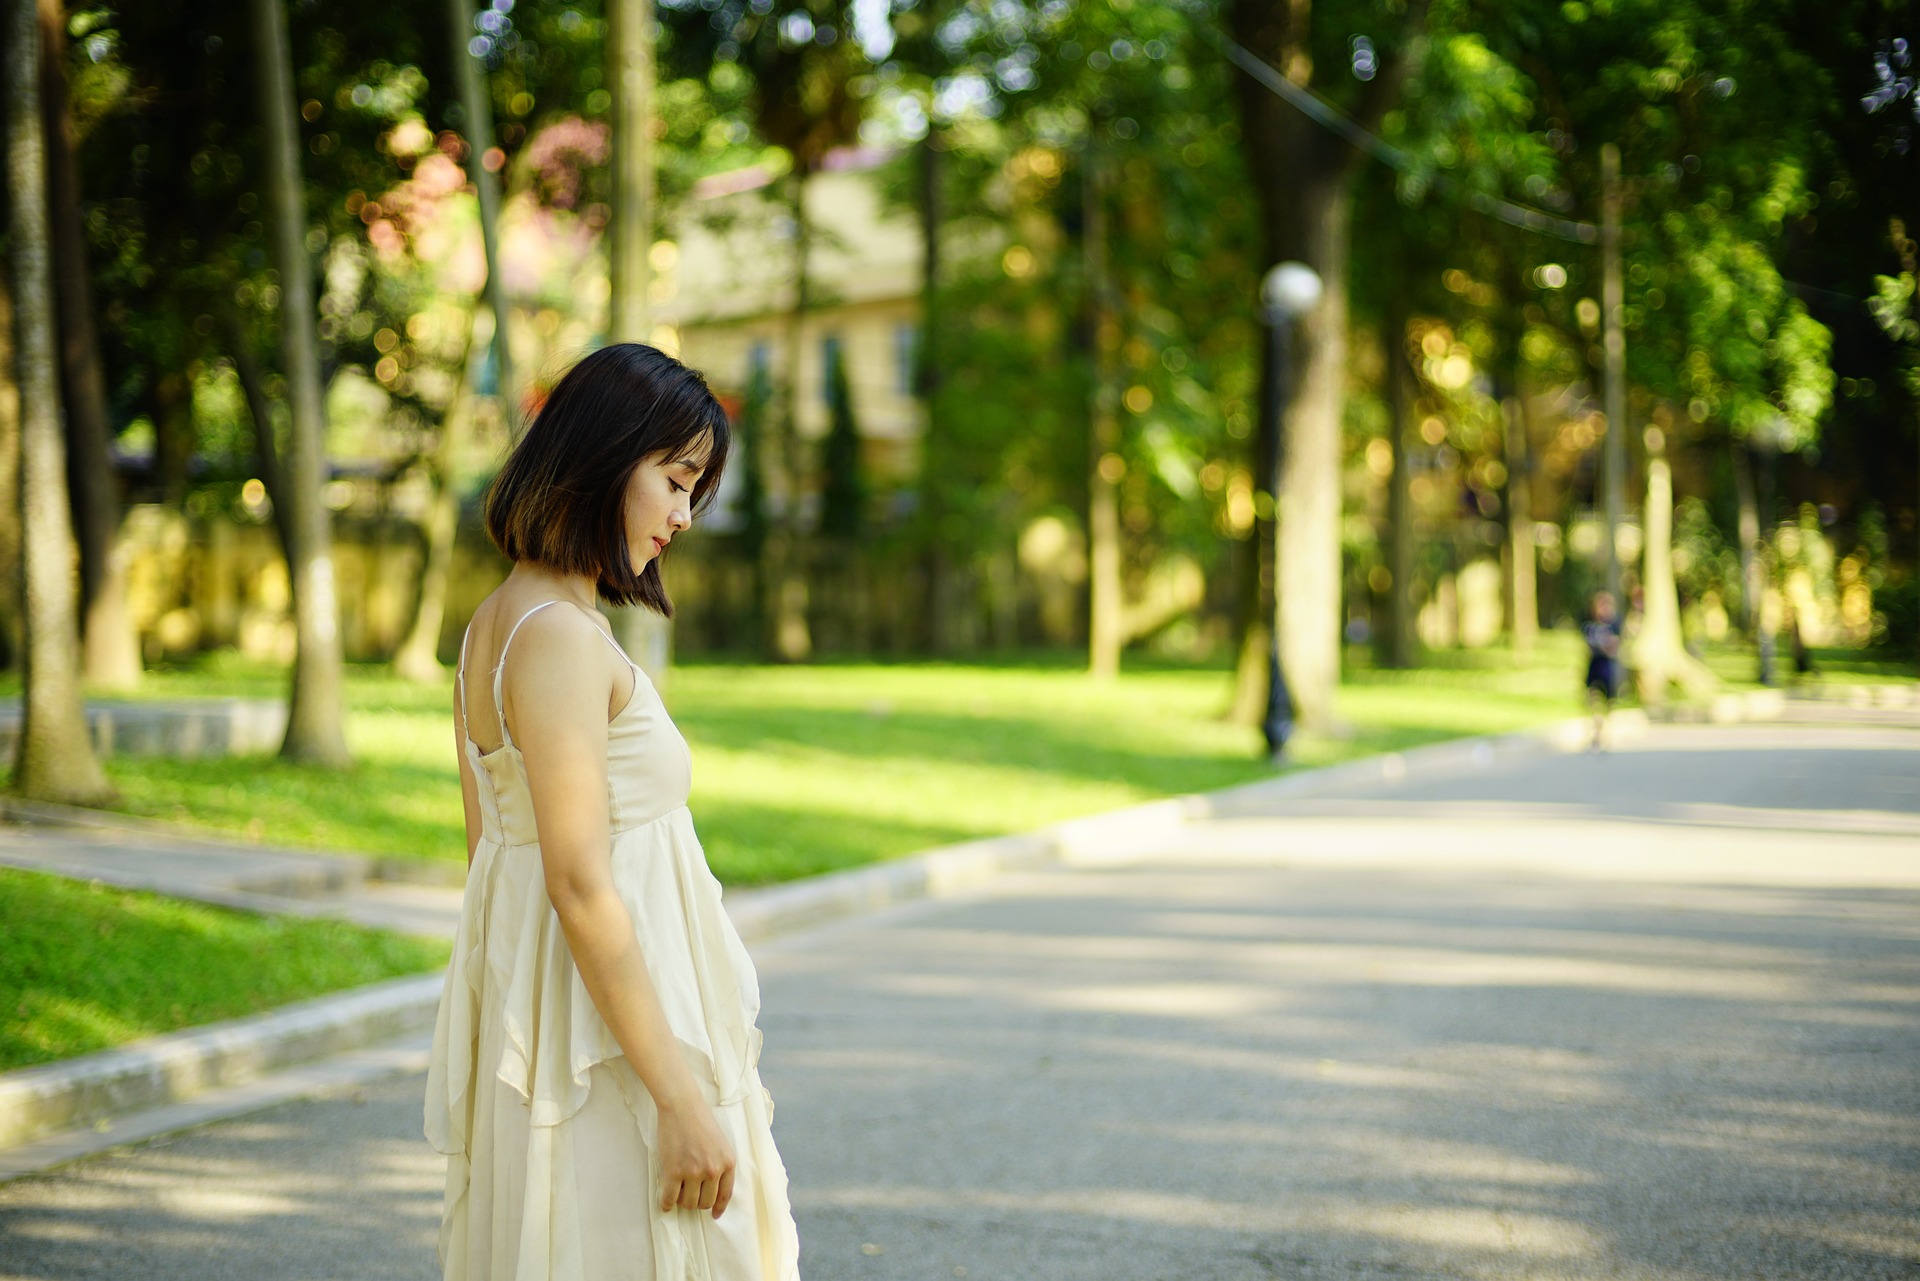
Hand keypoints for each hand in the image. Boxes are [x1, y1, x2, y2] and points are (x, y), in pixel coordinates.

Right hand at [655, 1096, 735, 1219]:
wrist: (682, 1107)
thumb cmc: (700, 1122)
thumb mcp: (721, 1144)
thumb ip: (720, 1166)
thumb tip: (713, 1191)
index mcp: (728, 1163)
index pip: (725, 1195)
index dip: (719, 1208)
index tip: (714, 1214)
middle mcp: (713, 1170)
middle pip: (705, 1202)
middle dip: (697, 1202)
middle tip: (689, 1193)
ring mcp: (693, 1172)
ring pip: (688, 1203)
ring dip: (682, 1201)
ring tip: (678, 1190)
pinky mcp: (673, 1171)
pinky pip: (669, 1199)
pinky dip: (666, 1204)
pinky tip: (665, 1202)